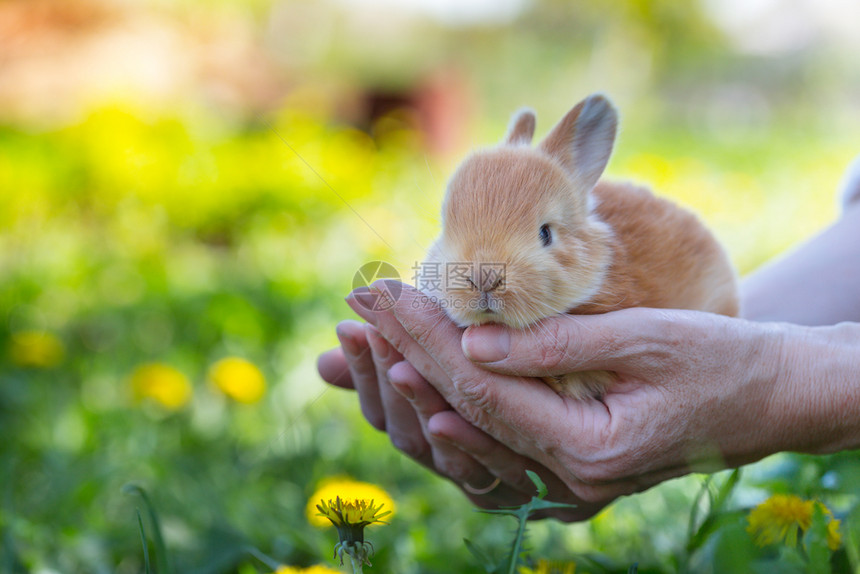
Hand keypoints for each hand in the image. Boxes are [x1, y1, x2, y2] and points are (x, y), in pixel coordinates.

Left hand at [337, 282, 859, 516]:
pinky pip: (489, 456)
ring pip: (468, 444)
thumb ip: (556, 347)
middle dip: (406, 358)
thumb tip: (473, 340)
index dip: (428, 339)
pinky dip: (446, 417)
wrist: (768, 397)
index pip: (485, 391)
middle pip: (466, 419)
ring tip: (364, 346)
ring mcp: (566, 489)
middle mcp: (570, 485)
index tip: (382, 292)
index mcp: (591, 452)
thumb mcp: (645, 340)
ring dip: (412, 391)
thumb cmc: (718, 359)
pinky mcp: (565, 476)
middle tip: (359, 311)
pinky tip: (409, 389)